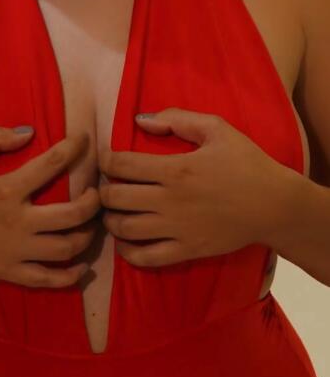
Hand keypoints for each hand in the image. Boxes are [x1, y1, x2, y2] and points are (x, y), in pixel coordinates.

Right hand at [0, 128, 100, 286]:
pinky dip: (70, 276)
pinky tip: (81, 266)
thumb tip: (29, 132)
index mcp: (6, 189)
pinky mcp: (7, 273)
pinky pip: (47, 280)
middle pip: (73, 214)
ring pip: (66, 248)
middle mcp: (17, 222)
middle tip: (97, 192)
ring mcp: (15, 251)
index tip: (86, 139)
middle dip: (94, 201)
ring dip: (88, 235)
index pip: (52, 164)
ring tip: (92, 223)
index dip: (75, 148)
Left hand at [98, 108, 288, 266]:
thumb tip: (139, 120)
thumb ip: (177, 119)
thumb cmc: (245, 162)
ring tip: (112, 212)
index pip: (121, 164)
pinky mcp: (186, 251)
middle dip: (102, 190)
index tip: (106, 159)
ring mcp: (176, 229)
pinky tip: (125, 242)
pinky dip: (127, 252)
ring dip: (110, 219)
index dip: (105, 160)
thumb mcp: (216, 128)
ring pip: (124, 228)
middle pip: (115, 197)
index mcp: (174, 168)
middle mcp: (169, 200)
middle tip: (105, 186)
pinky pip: (145, 258)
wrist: (274, 204)